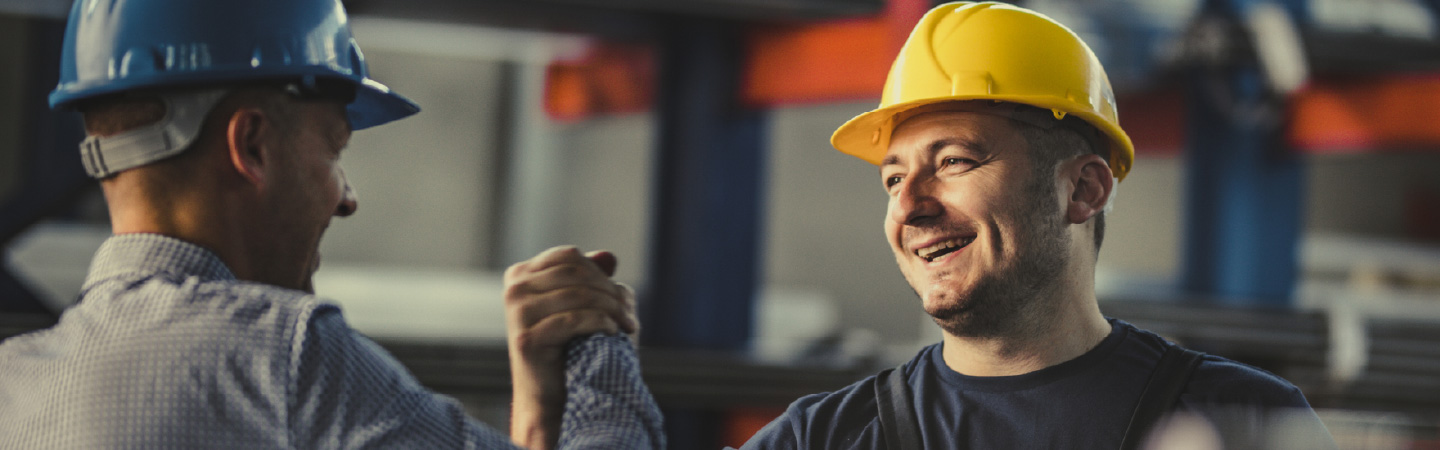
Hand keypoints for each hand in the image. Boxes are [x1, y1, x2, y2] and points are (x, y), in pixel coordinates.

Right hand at [504, 245, 637, 448]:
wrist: (552, 396)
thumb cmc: (570, 348)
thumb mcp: (581, 306)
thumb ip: (592, 278)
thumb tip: (609, 257)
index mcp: (521, 275)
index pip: (569, 257)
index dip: (599, 273)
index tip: (620, 295)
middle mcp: (514, 290)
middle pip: (575, 274)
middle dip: (610, 292)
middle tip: (630, 314)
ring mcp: (517, 314)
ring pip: (577, 295)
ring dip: (611, 308)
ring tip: (627, 325)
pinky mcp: (526, 339)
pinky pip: (573, 320)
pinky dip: (600, 323)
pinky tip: (613, 332)